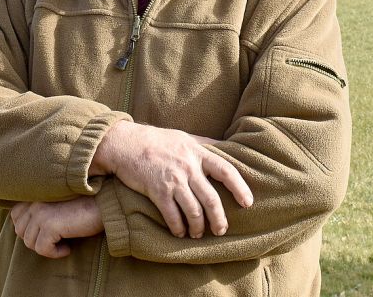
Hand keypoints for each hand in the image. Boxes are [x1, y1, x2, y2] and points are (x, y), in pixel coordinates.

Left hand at [9, 197, 102, 258]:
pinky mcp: (50, 224)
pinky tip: (68, 247)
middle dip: (37, 240)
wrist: (106, 203)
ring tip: (64, 242)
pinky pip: (42, 249)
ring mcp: (41, 212)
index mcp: (35, 193)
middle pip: (20, 231)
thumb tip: (26, 230)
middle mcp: (34, 201)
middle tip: (56, 240)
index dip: (29, 228)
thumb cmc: (86, 205)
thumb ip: (42, 208)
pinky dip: (55, 253)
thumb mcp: (59, 203)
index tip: (48, 231)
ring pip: (30, 242)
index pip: (15, 215)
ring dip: (47, 247)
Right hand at [90, 121, 252, 238]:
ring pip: (193, 211)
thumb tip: (226, 146)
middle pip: (211, 199)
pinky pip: (172, 215)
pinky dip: (178, 228)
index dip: (240, 188)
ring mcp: (172, 180)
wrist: (124, 143)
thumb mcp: (184, 137)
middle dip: (219, 219)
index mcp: (197, 153)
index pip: (226, 171)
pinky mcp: (156, 191)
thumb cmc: (156, 140)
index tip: (247, 203)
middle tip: (221, 230)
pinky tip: (179, 233)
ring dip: (197, 227)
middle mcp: (188, 167)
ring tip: (197, 234)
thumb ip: (204, 144)